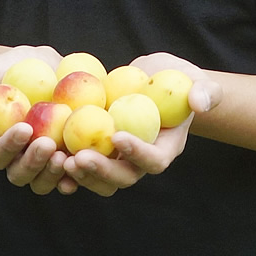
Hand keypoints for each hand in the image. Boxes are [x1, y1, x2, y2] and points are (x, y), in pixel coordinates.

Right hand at [0, 44, 73, 194]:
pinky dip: (74, 174)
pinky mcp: (62, 155)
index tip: (25, 128)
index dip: (9, 145)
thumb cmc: (2, 72)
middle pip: (20, 173)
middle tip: (48, 144)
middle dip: (34, 162)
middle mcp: (16, 159)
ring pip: (43, 179)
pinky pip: (68, 172)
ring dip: (53, 173)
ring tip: (66, 156)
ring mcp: (40, 161)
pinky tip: (82, 165)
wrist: (32, 67)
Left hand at [62, 52, 221, 197]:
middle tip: (79, 157)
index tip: (119, 136)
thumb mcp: (195, 79)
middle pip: (123, 176)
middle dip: (102, 170)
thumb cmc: (179, 79)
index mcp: (166, 147)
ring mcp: (120, 157)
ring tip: (61, 159)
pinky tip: (52, 157)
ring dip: (82, 172)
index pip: (154, 160)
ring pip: (101, 177)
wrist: (155, 81)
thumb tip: (200, 101)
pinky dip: (69, 165)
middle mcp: (142, 159)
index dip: (137, 153)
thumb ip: (204, 91)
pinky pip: (85, 163)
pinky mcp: (101, 149)